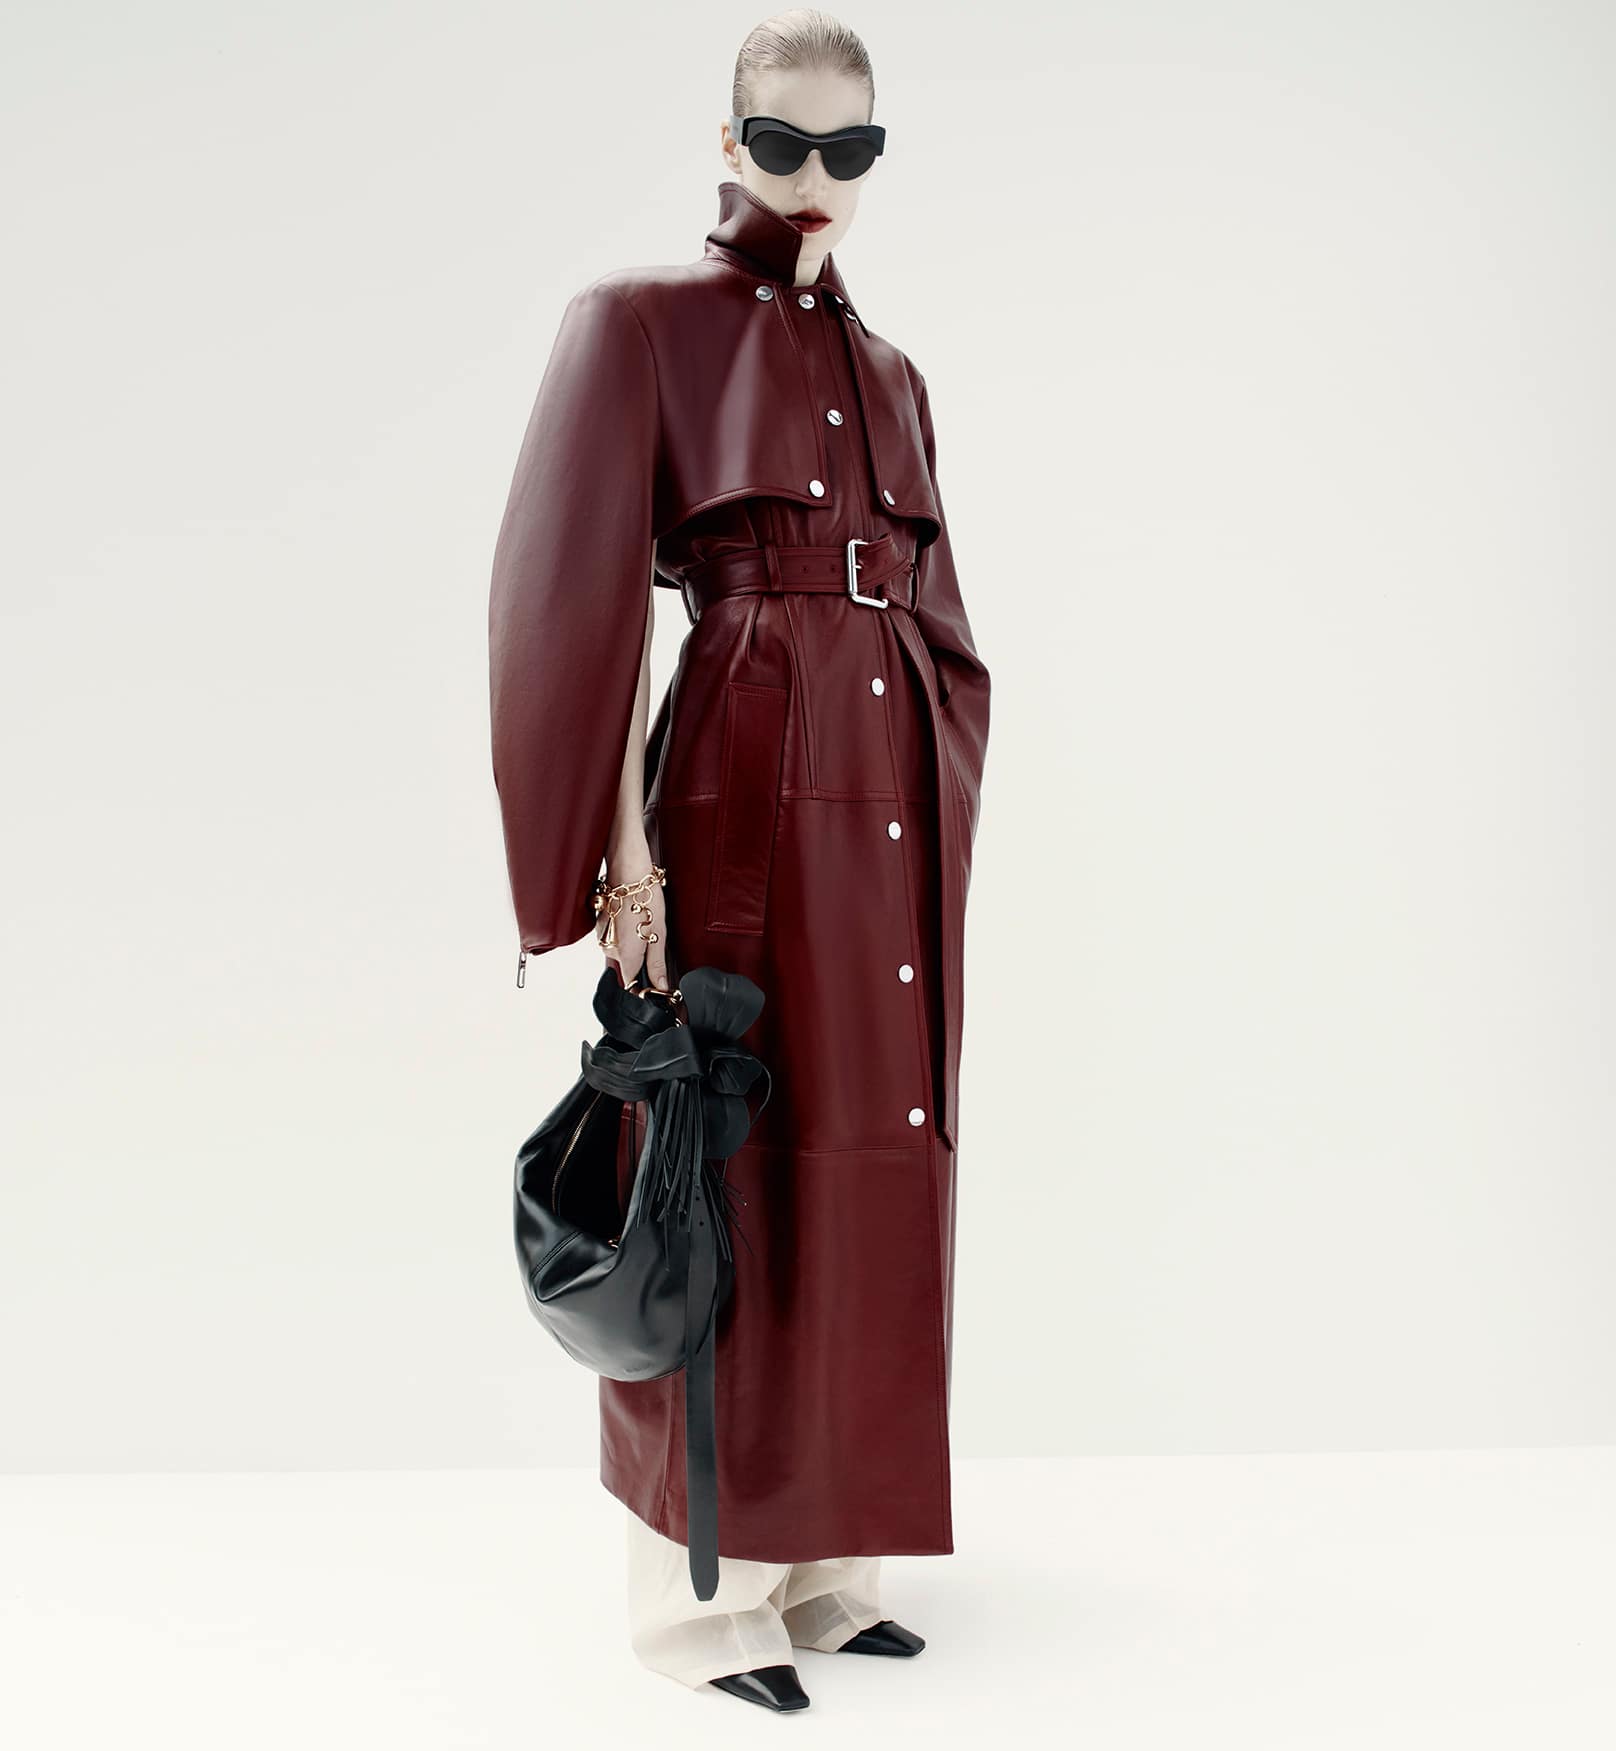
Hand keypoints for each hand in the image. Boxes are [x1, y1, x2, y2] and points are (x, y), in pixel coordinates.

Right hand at [597, 854, 671, 992]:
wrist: (627, 871)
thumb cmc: (644, 899)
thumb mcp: (659, 933)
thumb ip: (657, 964)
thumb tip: (661, 985)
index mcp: (625, 955)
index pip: (631, 985)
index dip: (643, 987)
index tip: (654, 984)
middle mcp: (610, 950)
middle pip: (626, 967)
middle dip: (640, 958)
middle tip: (652, 937)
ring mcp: (602, 938)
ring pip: (620, 952)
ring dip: (632, 944)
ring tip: (642, 923)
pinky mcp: (599, 927)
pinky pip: (613, 938)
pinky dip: (624, 933)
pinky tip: (632, 918)